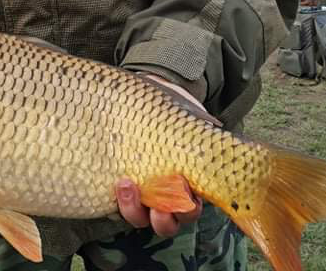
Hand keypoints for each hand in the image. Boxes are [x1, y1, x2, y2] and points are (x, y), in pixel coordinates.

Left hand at [115, 73, 206, 235]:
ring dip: (134, 209)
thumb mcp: (186, 115)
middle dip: (164, 220)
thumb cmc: (167, 111)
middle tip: (158, 207)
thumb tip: (210, 125)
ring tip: (126, 185)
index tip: (186, 189)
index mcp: (187, 185)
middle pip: (167, 224)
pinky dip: (115, 201)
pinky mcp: (118, 188)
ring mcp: (140, 194)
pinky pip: (115, 207)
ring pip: (140, 219)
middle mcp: (164, 197)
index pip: (191, 209)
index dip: (189, 208)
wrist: (139, 101)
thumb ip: (198, 124)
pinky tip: (115, 184)